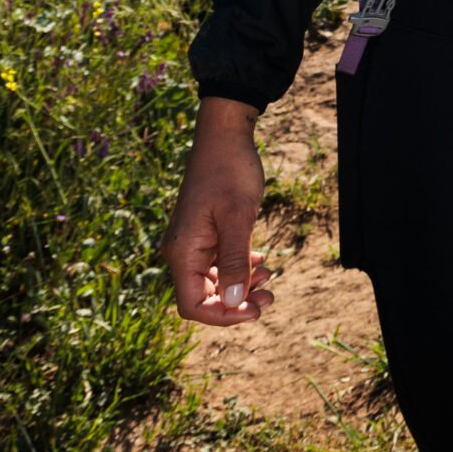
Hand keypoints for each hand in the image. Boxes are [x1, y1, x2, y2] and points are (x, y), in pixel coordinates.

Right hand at [161, 96, 273, 324]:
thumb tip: (234, 302)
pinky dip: (240, 267)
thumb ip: (236, 260)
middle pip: (203, 297)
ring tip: (271, 277)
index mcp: (183, 252)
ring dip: (241, 285)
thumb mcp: (238, 216)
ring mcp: (192, 242)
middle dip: (237, 302)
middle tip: (271, 296)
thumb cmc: (230, 171)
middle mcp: (181, 251)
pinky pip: (218, 262)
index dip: (223, 316)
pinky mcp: (203, 233)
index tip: (255, 309)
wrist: (225, 136)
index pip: (192, 305)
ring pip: (214, 280)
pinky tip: (262, 261)